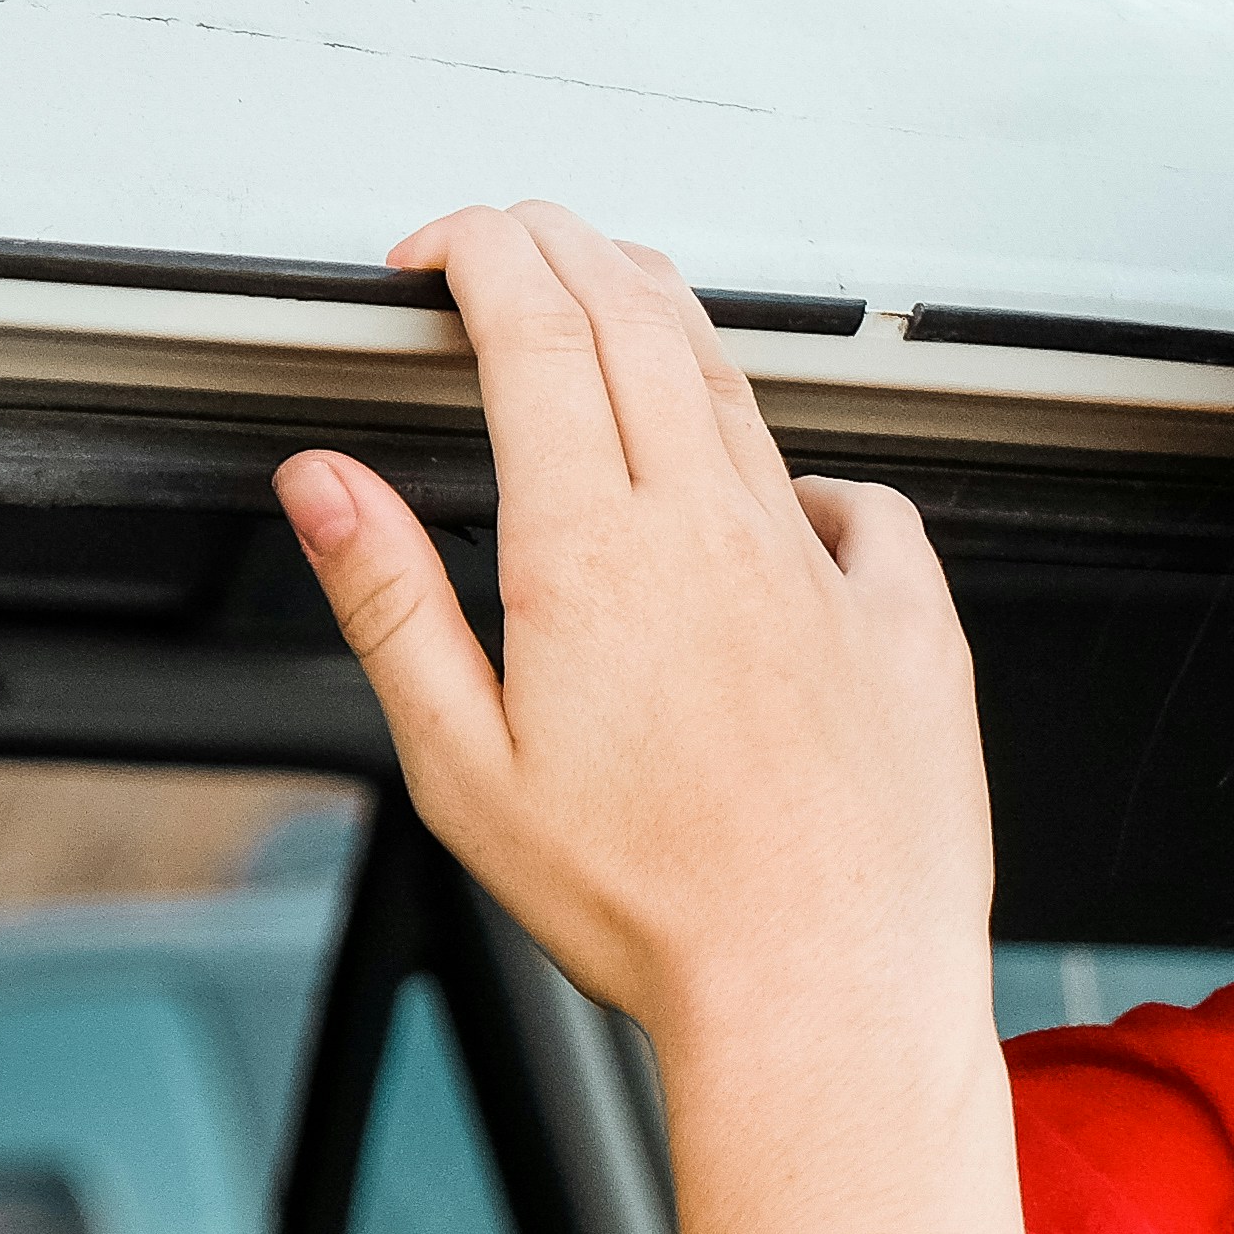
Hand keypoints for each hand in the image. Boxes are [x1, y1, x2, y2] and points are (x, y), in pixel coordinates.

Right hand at [277, 202, 990, 1067]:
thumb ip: (390, 602)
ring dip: (669, 321)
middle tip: (511, 240)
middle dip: (562, 246)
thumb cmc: (656, 910)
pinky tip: (788, 496)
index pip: (535, 326)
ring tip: (620, 305)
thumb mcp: (464, 767)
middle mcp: (720, 532)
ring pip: (743, 389)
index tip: (436, 251)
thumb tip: (322, 481)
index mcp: (597, 552)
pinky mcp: (911, 625)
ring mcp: (825, 569)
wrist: (827, 994)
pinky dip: (807, 471)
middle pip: (637, 316)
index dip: (478, 254)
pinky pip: (866, 503)